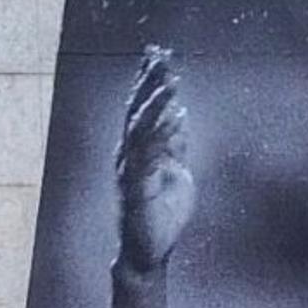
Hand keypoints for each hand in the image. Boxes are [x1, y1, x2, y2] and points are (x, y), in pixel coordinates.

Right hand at [116, 46, 195, 277]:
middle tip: (161, 57)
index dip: (147, 81)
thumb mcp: (175, 172)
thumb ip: (173, 146)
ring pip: (140, 130)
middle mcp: (127, 156)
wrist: (149, 254)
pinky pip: (149, 158)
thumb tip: (179, 116)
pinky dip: (162, 137)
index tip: (157, 54)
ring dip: (155, 104)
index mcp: (136, 150)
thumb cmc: (161, 216)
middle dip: (148, 83)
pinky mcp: (136, 190)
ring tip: (170, 81)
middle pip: (136, 112)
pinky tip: (176, 119)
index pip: (139, 109)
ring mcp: (129, 172)